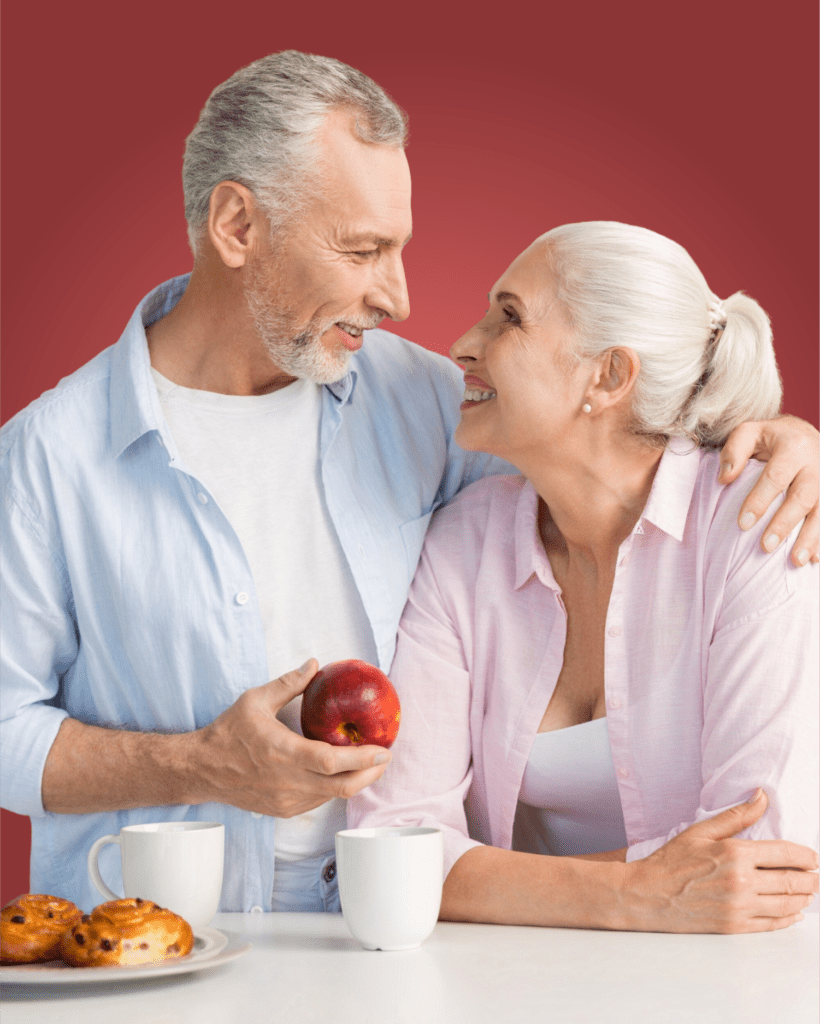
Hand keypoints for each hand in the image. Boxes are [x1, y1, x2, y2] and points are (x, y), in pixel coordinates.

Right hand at [187, 659, 390, 816]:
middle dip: (370, 773)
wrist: (201, 770)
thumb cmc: (228, 733)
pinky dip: (335, 788)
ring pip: (333, 797)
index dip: (362, 758)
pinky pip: (319, 801)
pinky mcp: (283, 810)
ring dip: (355, 781)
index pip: (332, 762)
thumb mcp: (255, 700)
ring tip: (370, 764)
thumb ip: (288, 683)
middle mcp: (287, 781)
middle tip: (385, 757)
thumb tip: (314, 664)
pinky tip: (342, 774)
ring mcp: (286, 800)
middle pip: (342, 786)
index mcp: (282, 753)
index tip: (383, 749)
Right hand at [627, 789, 818, 932]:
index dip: (806, 856)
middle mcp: (741, 882)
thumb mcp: (701, 831)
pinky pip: (773, 924)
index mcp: (735, 853)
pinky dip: (789, 918)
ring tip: (808, 891)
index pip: (786, 855)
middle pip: (792, 881)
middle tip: (816, 875)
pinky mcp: (735, 927)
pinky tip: (794, 912)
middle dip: (811, 878)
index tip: (813, 857)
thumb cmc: (670, 861)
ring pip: (788, 904)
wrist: (646, 895)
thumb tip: (762, 797)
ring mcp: (739, 907)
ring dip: (804, 898)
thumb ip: (736, 816)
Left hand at [719, 415, 818, 565]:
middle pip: (803, 497)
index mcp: (793, 446)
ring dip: (811, 538)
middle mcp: (816, 463)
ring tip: (796, 561)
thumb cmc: (770, 438)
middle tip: (765, 547)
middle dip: (785, 524)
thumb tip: (724, 478)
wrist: (803, 433)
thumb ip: (734, 451)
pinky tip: (815, 560)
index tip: (743, 524)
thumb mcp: (749, 432)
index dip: (759, 501)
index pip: (775, 477)